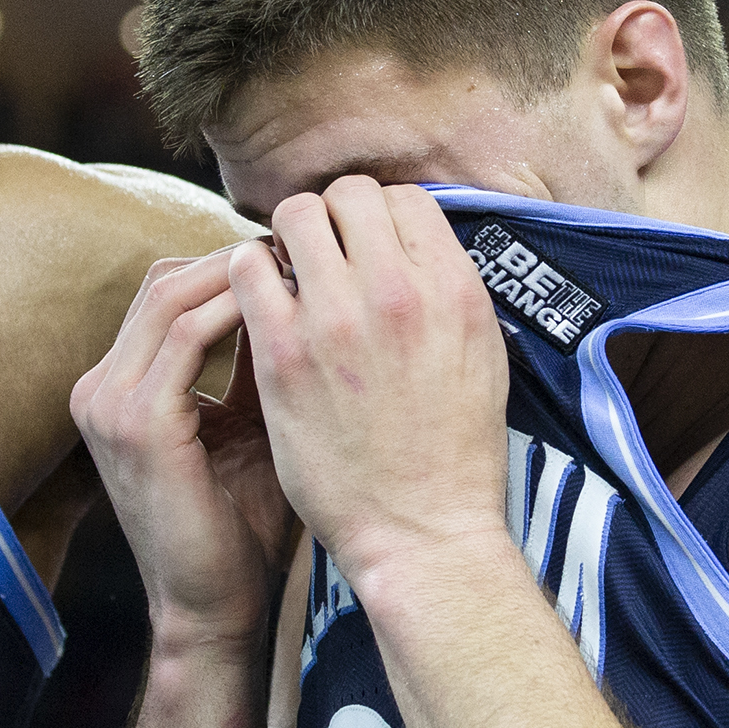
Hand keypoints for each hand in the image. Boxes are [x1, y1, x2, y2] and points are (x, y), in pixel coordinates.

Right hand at [71, 255, 292, 652]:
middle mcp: (98, 388)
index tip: (300, 255)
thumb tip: (308, 288)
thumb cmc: (242, 527)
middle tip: (306, 246)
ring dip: (239, 274)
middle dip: (235, 258)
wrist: (215, 610)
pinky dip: (236, 311)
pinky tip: (288, 305)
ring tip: (303, 266)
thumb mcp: (252, 428)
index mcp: (116, 387)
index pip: (167, 293)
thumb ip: (261, 363)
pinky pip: (186, 337)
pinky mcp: (135, 426)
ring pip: (171, 297)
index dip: (229, 266)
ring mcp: (108, 405)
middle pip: (163, 282)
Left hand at [225, 179, 513, 594]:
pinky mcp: (282, 354)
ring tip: (288, 274)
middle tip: (321, 255)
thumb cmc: (456, 453)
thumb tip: (414, 247)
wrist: (422, 533)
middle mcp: (398, 292)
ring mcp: (336, 320)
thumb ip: (448, 292)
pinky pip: (247, 269)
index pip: (404, 198)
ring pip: (292, 217)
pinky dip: (248, 274)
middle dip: (331, 217)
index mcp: (454, 289)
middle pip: (348, 194)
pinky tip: (259, 305)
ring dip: (287, 238)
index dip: (378, 216)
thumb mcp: (482, 356)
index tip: (364, 247)